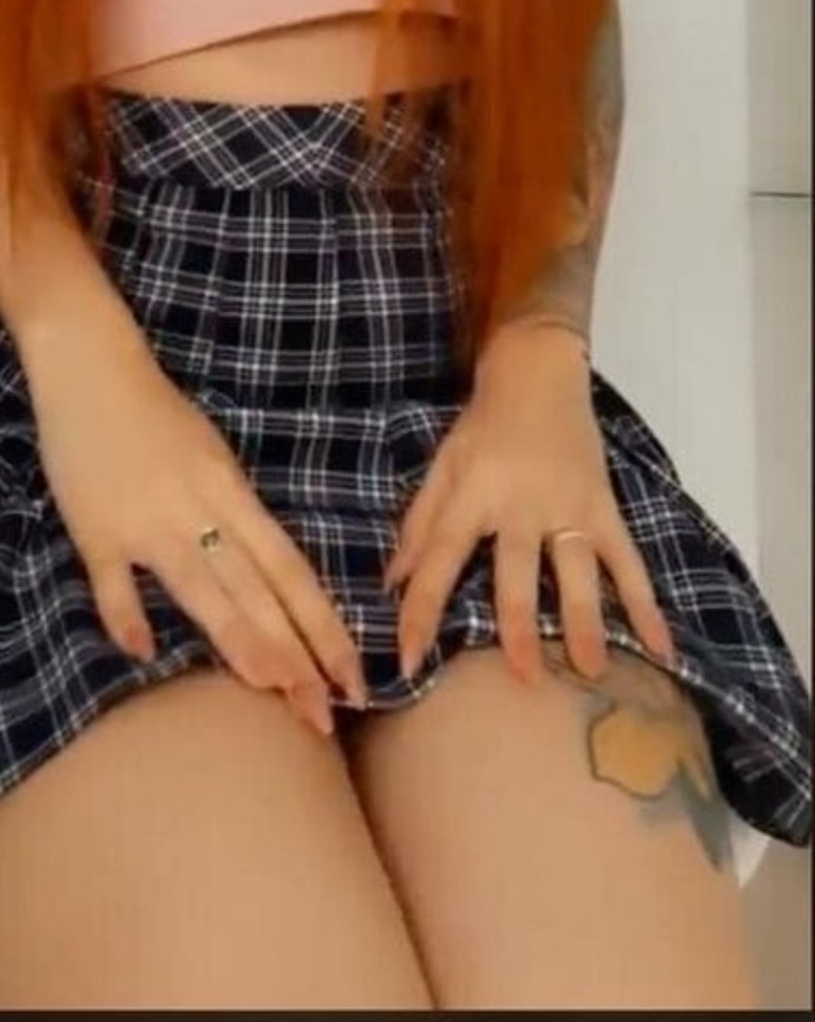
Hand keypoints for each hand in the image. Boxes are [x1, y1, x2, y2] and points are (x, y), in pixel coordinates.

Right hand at [22, 302, 368, 737]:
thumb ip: (233, 516)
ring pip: (203, 586)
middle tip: (326, 714)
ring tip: (272, 689)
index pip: (291, 571)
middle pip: (258, 590)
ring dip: (240, 638)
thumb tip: (264, 576)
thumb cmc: (154, 413)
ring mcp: (148, 520)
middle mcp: (200, 510)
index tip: (356, 677)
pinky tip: (144, 654)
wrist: (91, 365)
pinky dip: (127, 614)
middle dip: (295, 655)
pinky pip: (114, 579)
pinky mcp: (97, 528)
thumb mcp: (210, 458)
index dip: (325, 627)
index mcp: (232, 492)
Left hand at [382, 326, 676, 685]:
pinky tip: (660, 646)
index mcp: (473, 493)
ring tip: (592, 670)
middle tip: (525, 678)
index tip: (407, 659)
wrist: (539, 373)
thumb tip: (389, 585)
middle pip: (518, 570)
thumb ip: (419, 525)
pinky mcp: (603, 506)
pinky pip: (628, 559)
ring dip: (585, 620)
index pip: (441, 557)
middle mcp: (522, 503)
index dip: (421, 609)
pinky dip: (646, 603)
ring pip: (578, 570)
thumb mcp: (443, 466)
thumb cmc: (483, 425)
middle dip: (518, 625)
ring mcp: (569, 505)